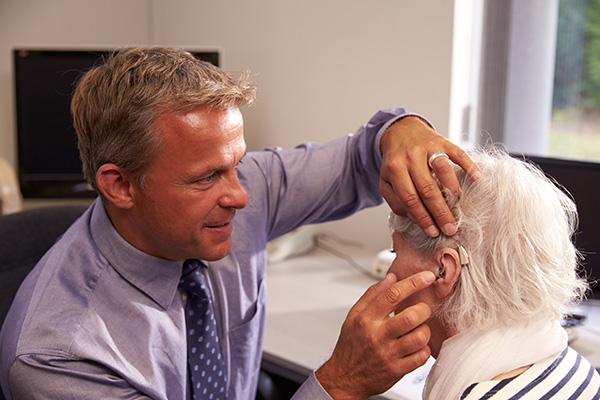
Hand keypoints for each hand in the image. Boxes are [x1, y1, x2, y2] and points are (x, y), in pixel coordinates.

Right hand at [315, 271, 434, 399]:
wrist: (344, 377)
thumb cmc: (350, 345)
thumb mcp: (354, 315)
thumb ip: (373, 294)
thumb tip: (391, 277)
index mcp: (367, 319)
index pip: (393, 295)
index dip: (414, 282)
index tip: (427, 276)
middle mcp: (377, 335)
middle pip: (411, 317)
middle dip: (424, 309)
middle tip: (422, 310)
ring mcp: (388, 354)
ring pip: (419, 337)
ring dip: (425, 330)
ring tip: (418, 329)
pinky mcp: (396, 370)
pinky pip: (421, 357)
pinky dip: (424, 349)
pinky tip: (416, 346)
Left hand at [379, 116, 481, 236]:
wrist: (400, 131)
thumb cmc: (395, 161)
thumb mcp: (386, 180)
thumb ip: (395, 199)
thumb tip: (413, 216)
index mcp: (395, 169)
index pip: (410, 198)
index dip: (422, 217)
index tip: (432, 231)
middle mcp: (411, 157)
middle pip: (428, 188)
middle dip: (440, 212)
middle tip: (449, 228)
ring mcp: (428, 147)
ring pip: (442, 169)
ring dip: (452, 190)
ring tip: (457, 207)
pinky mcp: (443, 141)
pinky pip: (458, 153)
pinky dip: (469, 165)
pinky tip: (477, 178)